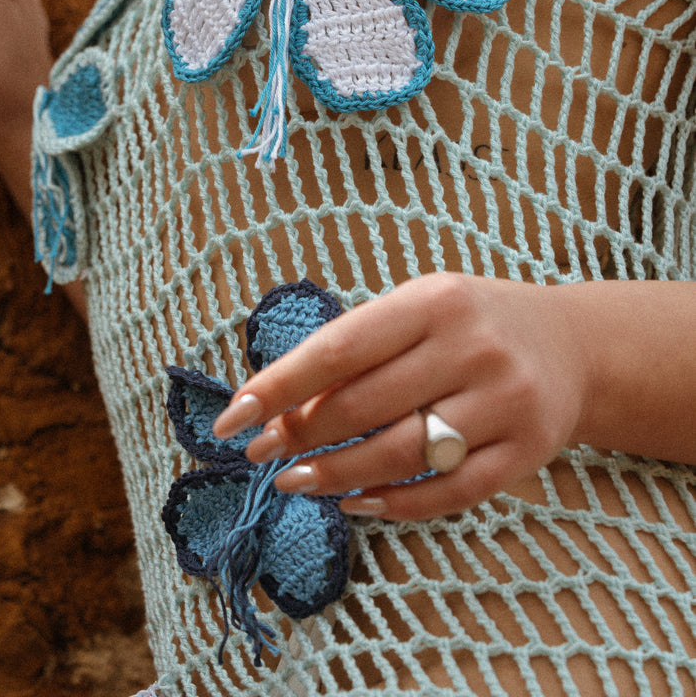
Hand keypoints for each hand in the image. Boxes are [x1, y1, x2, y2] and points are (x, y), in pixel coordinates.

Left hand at [213, 274, 590, 520]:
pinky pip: (447, 492)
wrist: (572, 345)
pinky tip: (353, 501)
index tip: (232, 418)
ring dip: (334, 475)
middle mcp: (473, 348)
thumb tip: (281, 405)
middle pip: (364, 407)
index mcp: (435, 301)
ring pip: (400, 455)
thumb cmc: (472, 322)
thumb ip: (359, 348)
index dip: (279, 387)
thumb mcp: (418, 308)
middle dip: (299, 435)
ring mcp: (505, 403)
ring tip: (293, 479)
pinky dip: (392, 504)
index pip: (339, 350)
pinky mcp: (526, 452)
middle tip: (261, 451)